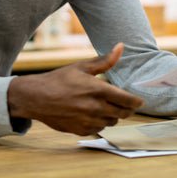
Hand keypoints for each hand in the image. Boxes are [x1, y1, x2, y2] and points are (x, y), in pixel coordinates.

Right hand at [7, 43, 143, 135]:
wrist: (37, 97)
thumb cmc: (59, 80)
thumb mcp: (82, 67)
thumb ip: (105, 60)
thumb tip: (121, 47)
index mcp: (98, 90)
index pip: (127, 100)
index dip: (137, 102)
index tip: (140, 101)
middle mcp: (95, 108)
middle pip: (122, 113)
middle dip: (127, 109)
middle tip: (126, 104)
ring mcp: (88, 121)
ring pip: (111, 122)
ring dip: (112, 115)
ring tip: (105, 106)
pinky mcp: (81, 130)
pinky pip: (98, 129)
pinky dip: (99, 122)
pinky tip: (92, 114)